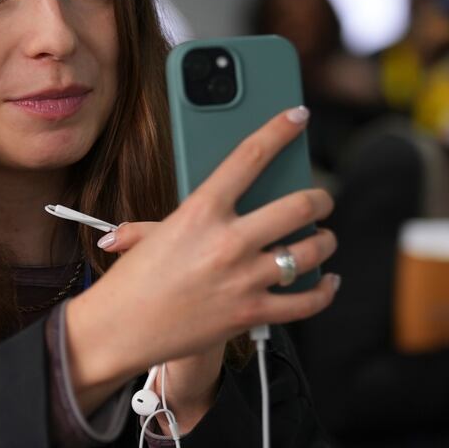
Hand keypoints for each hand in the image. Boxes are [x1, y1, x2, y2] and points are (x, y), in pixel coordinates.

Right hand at [63, 107, 340, 413]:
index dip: (280, 130)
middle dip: (320, 199)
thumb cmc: (132, 281)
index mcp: (201, 210)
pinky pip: (306, 300)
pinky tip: (328, 279)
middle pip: (299, 206)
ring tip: (325, 238)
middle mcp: (228, 241)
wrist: (120, 332)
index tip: (299, 116)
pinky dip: (324, 289)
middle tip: (322, 199)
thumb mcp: (148, 237)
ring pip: (310, 252)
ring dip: (326, 242)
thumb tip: (135, 224)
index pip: (250, 156)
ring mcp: (244, 279)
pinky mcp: (252, 314)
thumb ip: (156, 223)